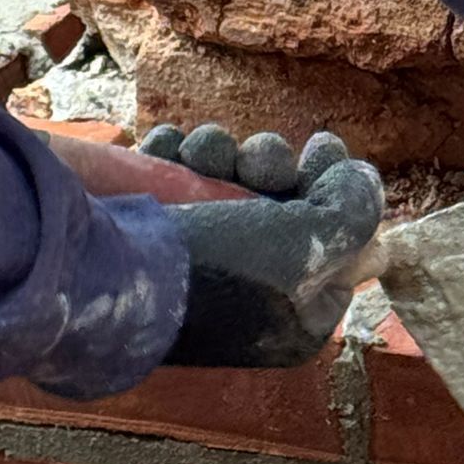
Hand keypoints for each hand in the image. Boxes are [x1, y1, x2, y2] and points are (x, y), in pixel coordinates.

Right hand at [138, 125, 384, 368]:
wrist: (103, 272)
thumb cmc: (216, 269)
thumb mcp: (309, 247)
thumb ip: (354, 213)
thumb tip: (361, 181)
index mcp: (294, 313)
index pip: (340, 246)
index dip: (335, 192)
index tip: (322, 154)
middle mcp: (251, 286)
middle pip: (285, 202)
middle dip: (272, 164)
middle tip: (256, 162)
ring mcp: (198, 255)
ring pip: (230, 178)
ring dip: (221, 151)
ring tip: (201, 155)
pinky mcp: (151, 227)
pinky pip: (178, 173)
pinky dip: (175, 151)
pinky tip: (167, 150)